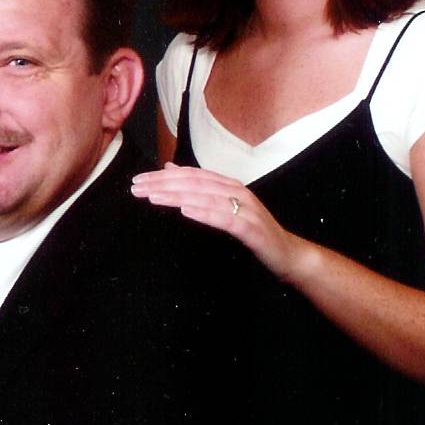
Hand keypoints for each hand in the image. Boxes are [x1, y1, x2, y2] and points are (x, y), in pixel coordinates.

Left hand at [131, 162, 305, 278]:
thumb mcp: (223, 207)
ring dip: (176, 196)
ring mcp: (244, 208)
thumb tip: (171, 169)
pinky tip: (186, 211)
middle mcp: (236, 191)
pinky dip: (204, 212)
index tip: (138, 181)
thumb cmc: (253, 231)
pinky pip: (224, 218)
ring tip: (152, 197)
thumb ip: (199, 188)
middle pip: (193, 184)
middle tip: (136, 188)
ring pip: (205, 197)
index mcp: (227, 185)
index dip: (162, 176)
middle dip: (162, 184)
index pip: (190, 175)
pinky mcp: (251, 228)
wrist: (288, 254)